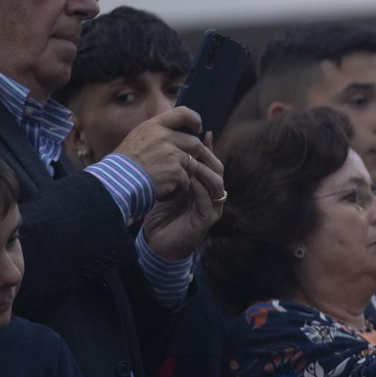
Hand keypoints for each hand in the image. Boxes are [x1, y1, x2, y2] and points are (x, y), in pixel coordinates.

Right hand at [113, 108, 218, 199]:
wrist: (115, 184)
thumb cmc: (123, 165)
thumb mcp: (137, 139)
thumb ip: (157, 133)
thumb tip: (178, 132)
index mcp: (153, 126)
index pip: (183, 113)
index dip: (195, 120)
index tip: (197, 129)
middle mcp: (164, 137)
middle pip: (194, 142)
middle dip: (191, 155)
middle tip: (179, 166)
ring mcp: (171, 154)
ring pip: (192, 163)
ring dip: (183, 173)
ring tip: (166, 180)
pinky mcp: (175, 171)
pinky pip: (186, 180)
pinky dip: (177, 188)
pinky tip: (163, 189)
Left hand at [141, 131, 224, 259]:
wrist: (157, 244)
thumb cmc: (162, 215)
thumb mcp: (168, 187)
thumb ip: (174, 170)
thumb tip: (172, 147)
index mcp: (205, 187)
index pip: (212, 163)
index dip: (208, 148)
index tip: (200, 132)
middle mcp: (212, 197)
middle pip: (218, 170)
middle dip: (207, 157)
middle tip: (194, 145)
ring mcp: (212, 209)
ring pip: (216, 184)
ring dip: (203, 171)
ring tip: (189, 160)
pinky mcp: (206, 220)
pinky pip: (207, 200)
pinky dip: (198, 188)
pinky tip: (187, 179)